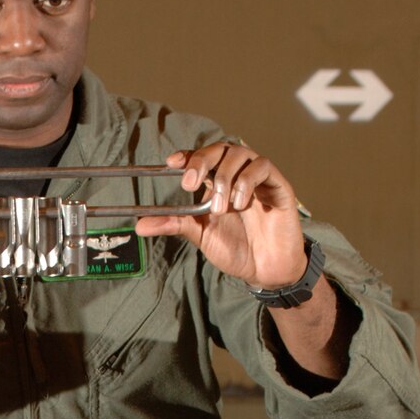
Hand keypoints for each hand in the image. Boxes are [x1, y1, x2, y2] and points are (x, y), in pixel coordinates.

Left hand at [136, 143, 307, 289]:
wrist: (266, 270)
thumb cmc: (236, 250)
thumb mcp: (201, 235)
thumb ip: (175, 225)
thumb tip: (140, 224)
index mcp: (217, 183)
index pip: (202, 157)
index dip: (188, 154)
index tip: (172, 163)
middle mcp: (238, 175)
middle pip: (220, 148)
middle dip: (202, 160)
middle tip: (190, 183)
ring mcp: (259, 179)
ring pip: (241, 153)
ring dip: (224, 177)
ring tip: (220, 207)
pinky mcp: (279, 185)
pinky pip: (263, 167)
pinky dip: (247, 181)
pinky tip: (240, 204)